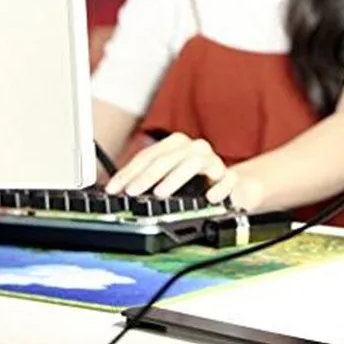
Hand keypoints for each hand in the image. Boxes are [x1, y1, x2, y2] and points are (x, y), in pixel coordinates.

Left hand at [104, 132, 236, 202]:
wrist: (230, 186)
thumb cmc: (195, 181)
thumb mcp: (168, 176)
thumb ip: (146, 178)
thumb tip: (118, 190)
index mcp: (177, 145)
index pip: (148, 155)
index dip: (128, 172)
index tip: (113, 188)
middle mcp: (195, 149)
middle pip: (168, 158)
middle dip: (146, 175)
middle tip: (131, 191)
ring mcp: (214, 162)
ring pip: (195, 162)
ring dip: (175, 178)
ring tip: (159, 193)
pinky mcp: (230, 178)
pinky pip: (227, 179)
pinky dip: (219, 188)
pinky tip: (209, 198)